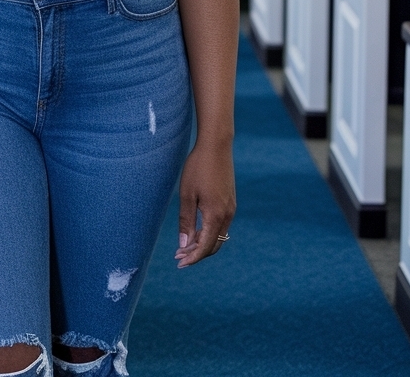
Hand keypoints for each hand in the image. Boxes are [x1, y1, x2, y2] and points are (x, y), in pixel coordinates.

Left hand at [174, 139, 235, 267]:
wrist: (216, 145)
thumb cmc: (198, 168)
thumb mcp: (186, 195)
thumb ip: (186, 221)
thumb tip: (184, 246)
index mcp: (215, 214)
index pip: (205, 246)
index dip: (193, 258)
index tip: (179, 263)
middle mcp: (227, 214)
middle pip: (214, 245)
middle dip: (197, 253)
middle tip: (178, 255)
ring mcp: (231, 208)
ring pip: (218, 235)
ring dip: (203, 243)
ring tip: (185, 245)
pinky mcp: (230, 201)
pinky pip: (221, 225)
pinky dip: (209, 232)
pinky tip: (196, 229)